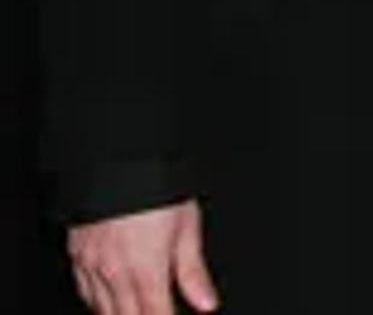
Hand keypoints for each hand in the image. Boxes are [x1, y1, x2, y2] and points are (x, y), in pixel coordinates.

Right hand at [68, 199, 219, 314]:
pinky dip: (98, 303)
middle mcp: (115, 272)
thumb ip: (193, 271)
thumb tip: (206, 304)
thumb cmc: (156, 187)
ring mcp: (92, 265)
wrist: (115, 162)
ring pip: (103, 310)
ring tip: (137, 312)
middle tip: (157, 312)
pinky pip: (84, 291)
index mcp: (146, 268)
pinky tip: (108, 303)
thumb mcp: (186, 226)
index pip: (156, 314)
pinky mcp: (77, 254)